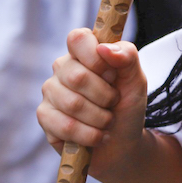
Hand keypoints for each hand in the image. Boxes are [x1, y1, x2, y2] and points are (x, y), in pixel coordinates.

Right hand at [37, 29, 148, 179]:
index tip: (112, 75)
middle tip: (113, 103)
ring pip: (73, 103)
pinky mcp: (45, 117)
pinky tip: (96, 136)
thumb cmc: (127, 107)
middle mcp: (63, 68)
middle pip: (77, 76)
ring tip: (107, 121)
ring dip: (100, 118)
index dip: (95, 58)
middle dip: (105, 96)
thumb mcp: (136, 81)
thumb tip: (104, 48)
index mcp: (84, 53)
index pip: (78, 38)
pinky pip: (65, 125)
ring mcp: (51, 92)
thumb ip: (127, 57)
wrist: (123, 144)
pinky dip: (89, 135)